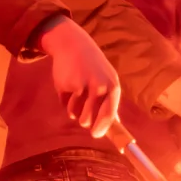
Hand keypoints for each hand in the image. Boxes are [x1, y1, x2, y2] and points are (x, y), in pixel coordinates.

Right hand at [38, 16, 122, 137]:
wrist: (74, 44)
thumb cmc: (93, 67)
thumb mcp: (106, 80)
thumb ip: (109, 101)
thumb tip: (116, 125)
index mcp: (112, 86)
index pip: (109, 113)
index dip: (102, 127)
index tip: (95, 135)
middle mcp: (99, 86)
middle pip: (88, 118)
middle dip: (84, 121)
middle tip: (83, 120)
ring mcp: (82, 85)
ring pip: (74, 113)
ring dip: (73, 110)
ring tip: (76, 95)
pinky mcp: (66, 84)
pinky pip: (64, 103)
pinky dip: (65, 100)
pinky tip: (68, 84)